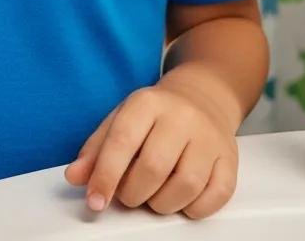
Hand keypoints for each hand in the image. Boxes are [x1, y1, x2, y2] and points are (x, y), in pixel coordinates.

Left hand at [63, 79, 238, 219]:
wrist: (202, 97)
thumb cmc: (155, 116)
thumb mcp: (121, 119)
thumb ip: (96, 149)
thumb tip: (75, 177)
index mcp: (147, 102)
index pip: (122, 141)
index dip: (105, 175)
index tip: (95, 201)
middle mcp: (181, 116)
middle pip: (154, 168)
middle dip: (133, 193)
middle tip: (129, 194)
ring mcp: (208, 137)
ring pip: (186, 186)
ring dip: (162, 204)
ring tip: (153, 196)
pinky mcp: (229, 158)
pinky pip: (216, 195)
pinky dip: (194, 208)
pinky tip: (181, 200)